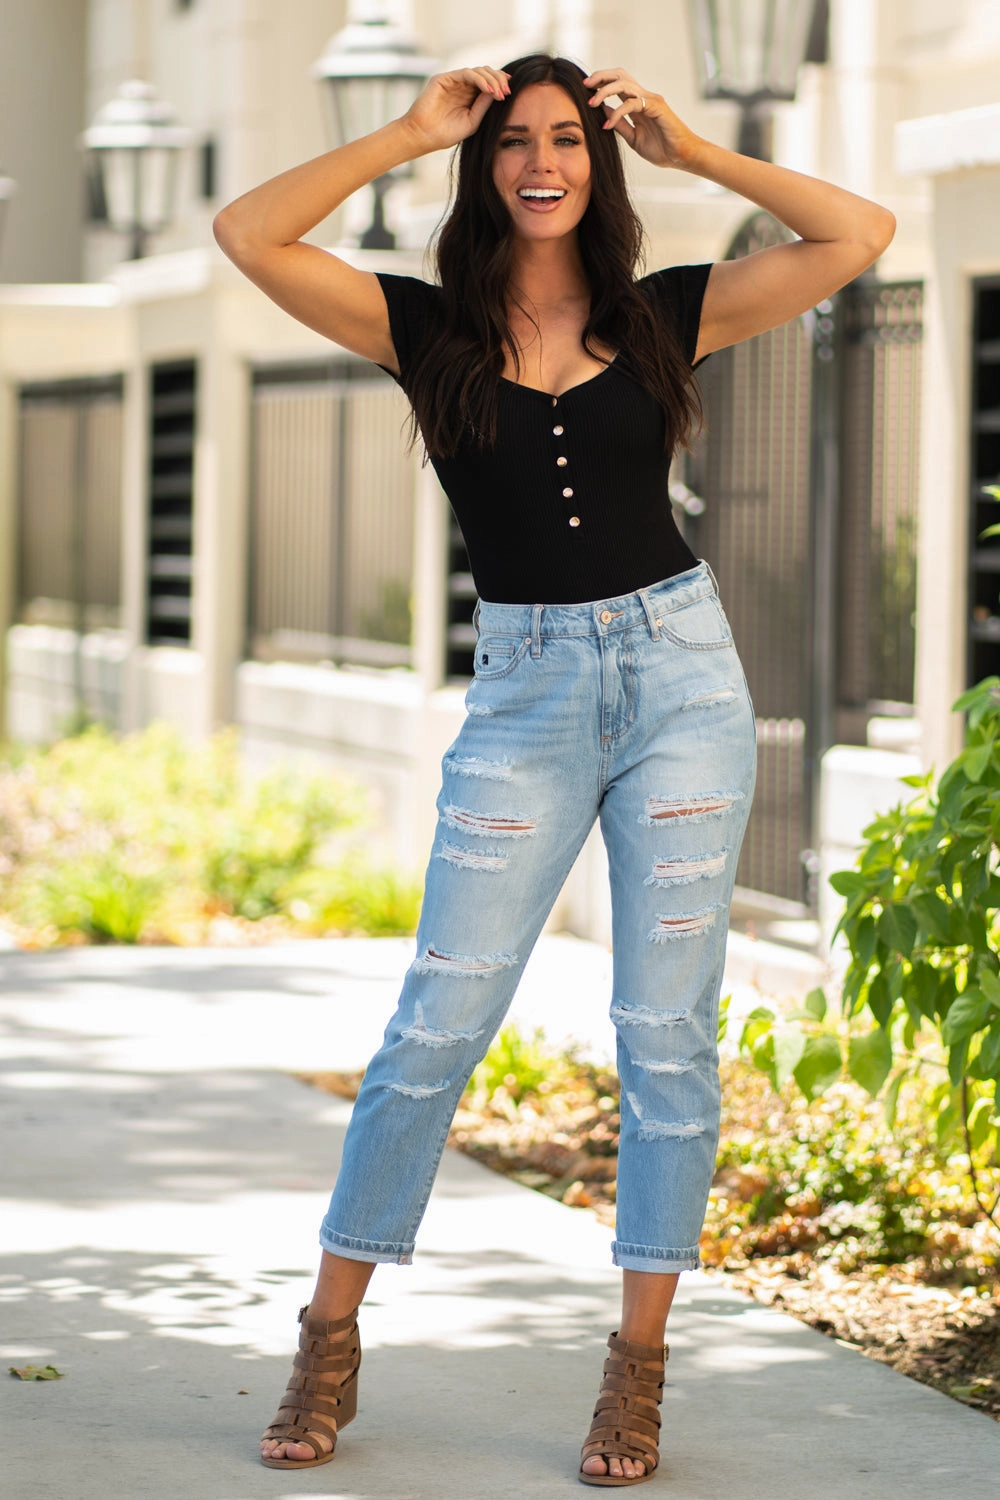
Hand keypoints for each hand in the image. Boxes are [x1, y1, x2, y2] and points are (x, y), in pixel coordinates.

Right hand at [403, 67, 509, 153]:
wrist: (423, 137)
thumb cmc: (446, 133)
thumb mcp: (472, 121)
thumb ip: (483, 106)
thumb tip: (498, 91)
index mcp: (469, 96)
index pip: (488, 83)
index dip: (500, 84)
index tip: (510, 93)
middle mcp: (462, 86)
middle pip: (485, 73)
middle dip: (498, 80)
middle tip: (506, 92)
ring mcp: (453, 81)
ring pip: (478, 71)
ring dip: (491, 80)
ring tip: (499, 93)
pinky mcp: (444, 78)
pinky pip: (466, 73)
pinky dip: (479, 80)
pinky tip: (488, 90)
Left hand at [583, 68, 699, 169]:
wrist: (681, 157)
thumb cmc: (661, 149)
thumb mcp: (633, 138)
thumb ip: (619, 123)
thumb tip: (602, 111)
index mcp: (638, 103)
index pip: (618, 83)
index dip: (602, 82)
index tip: (586, 89)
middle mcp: (643, 97)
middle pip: (620, 75)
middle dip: (601, 76)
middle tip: (585, 84)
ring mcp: (651, 100)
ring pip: (624, 85)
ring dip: (605, 91)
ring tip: (592, 103)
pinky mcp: (656, 107)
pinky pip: (632, 104)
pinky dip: (617, 113)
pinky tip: (607, 125)